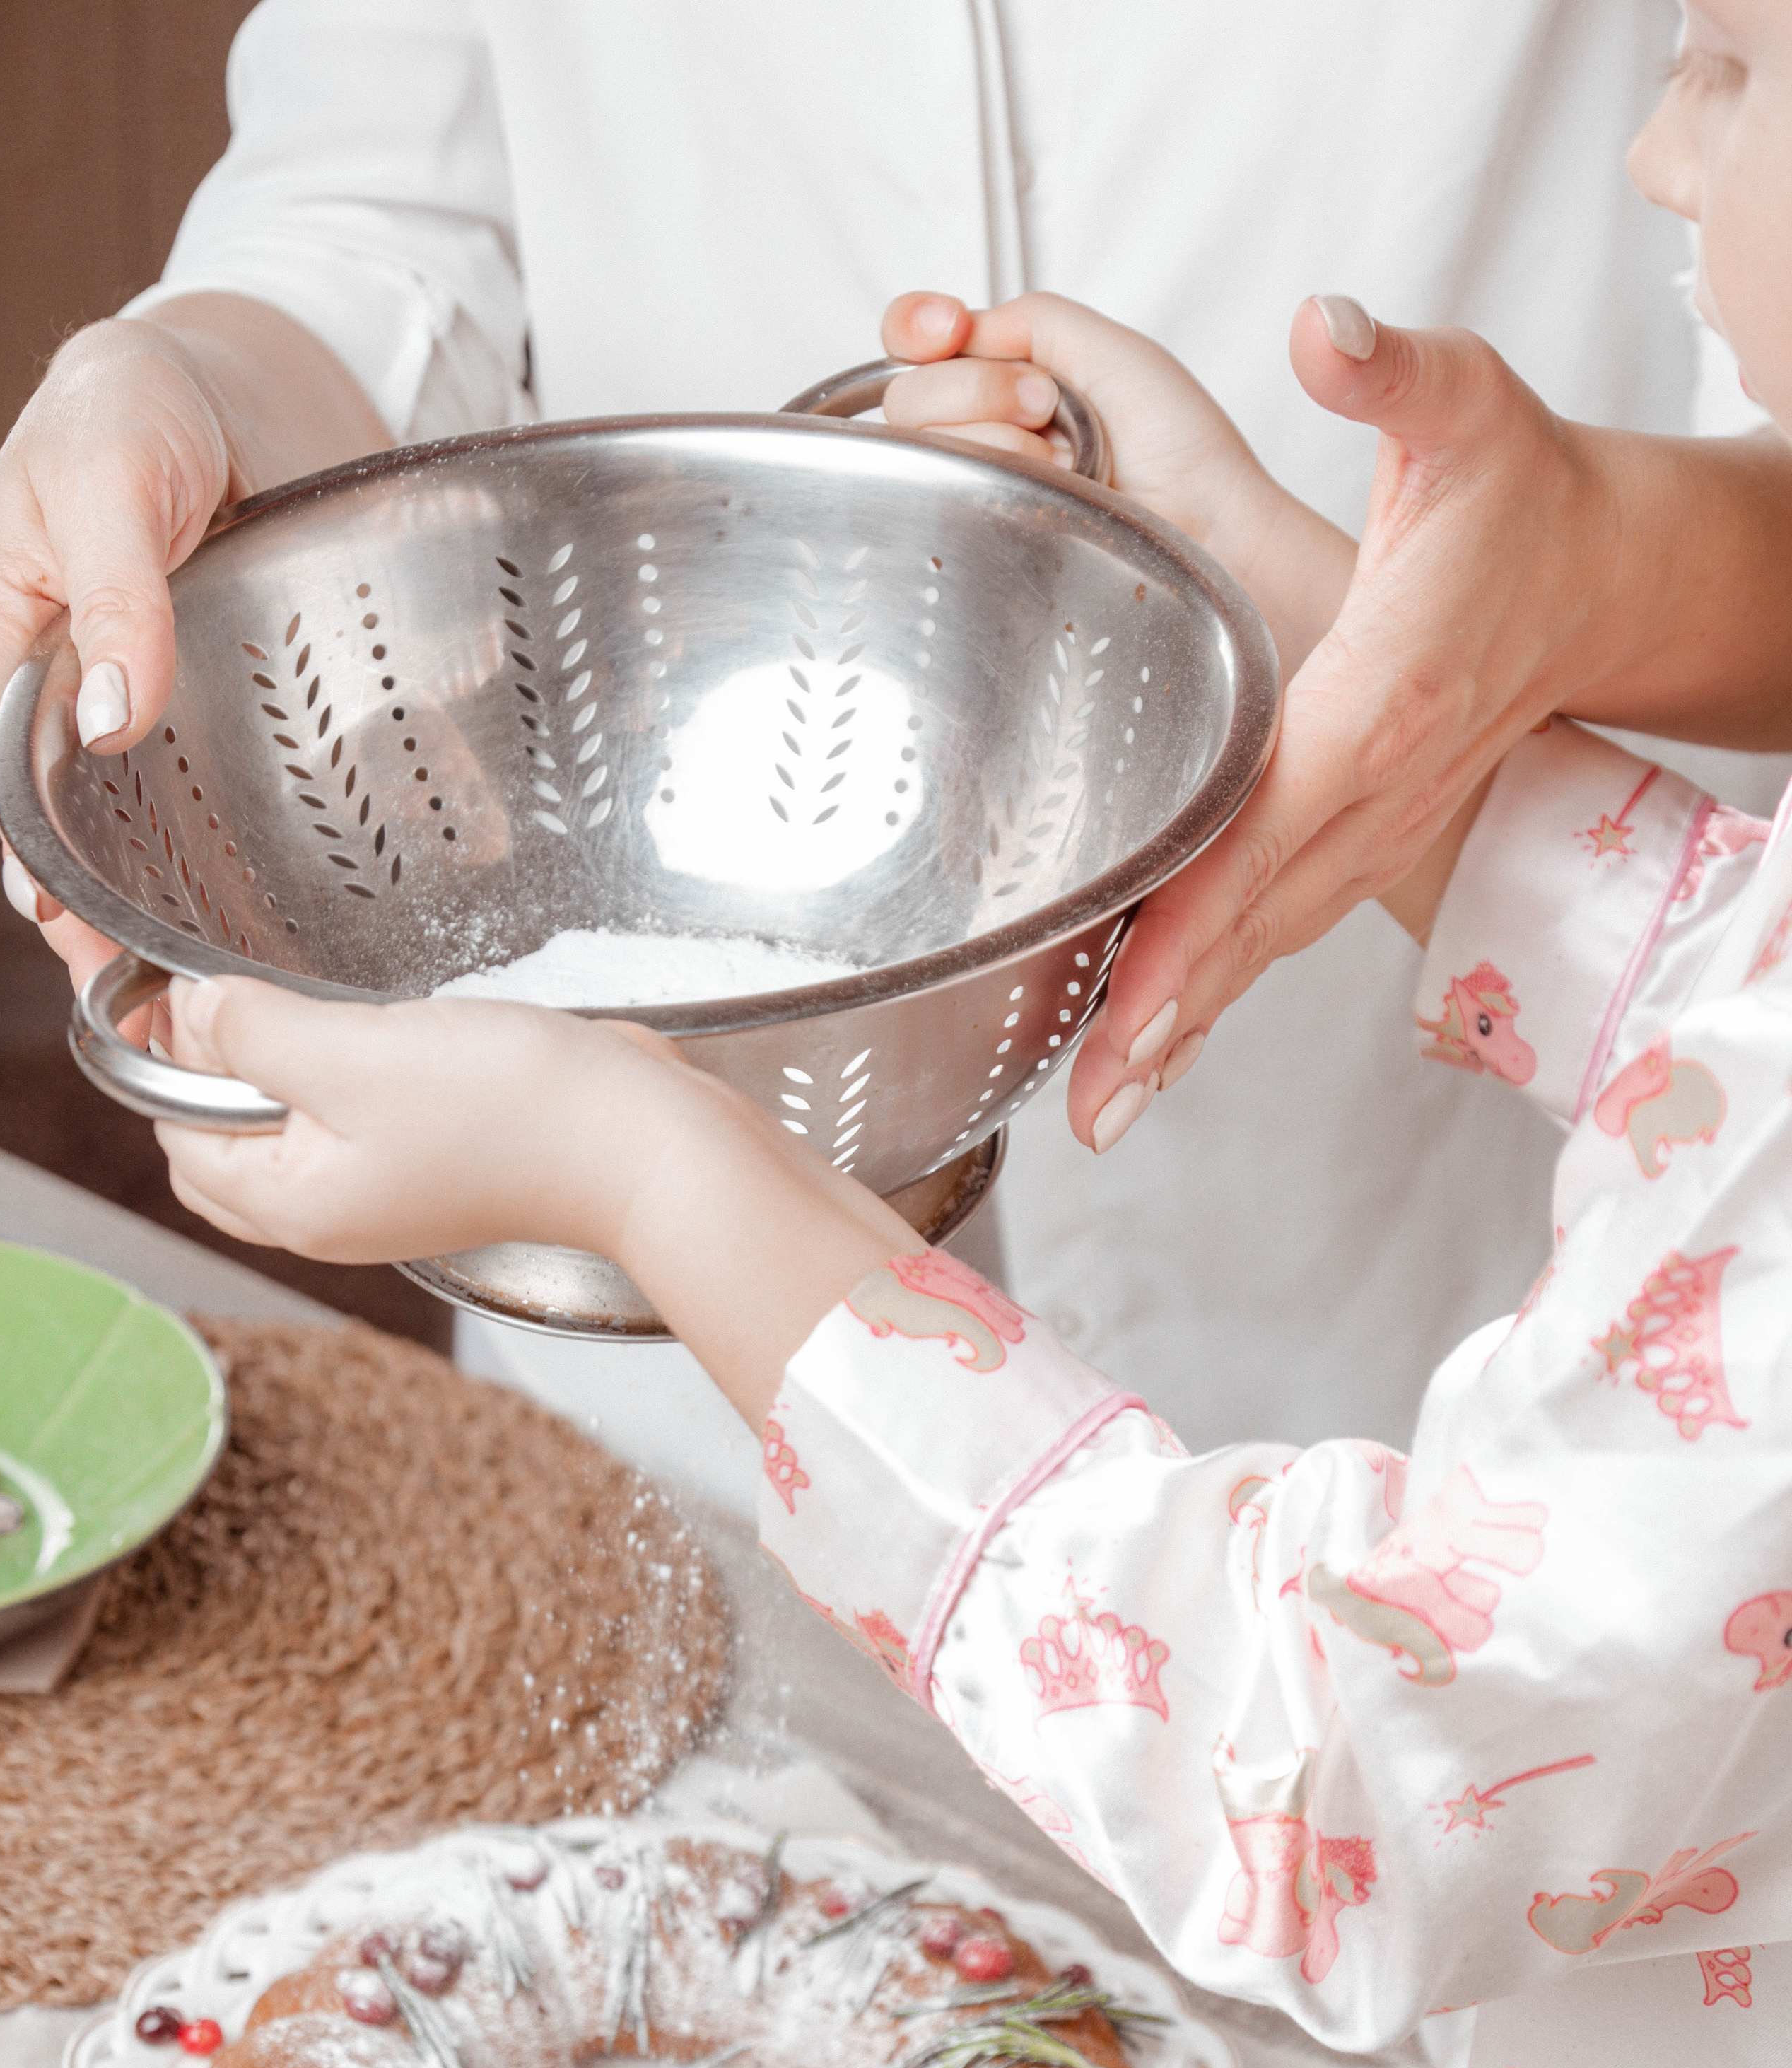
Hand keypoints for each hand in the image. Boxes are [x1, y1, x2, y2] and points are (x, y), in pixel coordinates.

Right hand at [0, 297, 388, 1005]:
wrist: (246, 365)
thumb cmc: (134, 403)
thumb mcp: (101, 480)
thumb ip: (111, 594)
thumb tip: (112, 716)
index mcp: (30, 654)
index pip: (23, 786)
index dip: (48, 870)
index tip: (76, 939)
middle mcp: (114, 696)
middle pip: (111, 829)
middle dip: (131, 917)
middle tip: (169, 997)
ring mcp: (199, 705)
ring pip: (206, 820)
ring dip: (227, 897)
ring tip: (256, 981)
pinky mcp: (284, 698)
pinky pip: (311, 766)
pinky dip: (343, 816)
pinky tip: (380, 875)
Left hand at [155, 981, 678, 1264]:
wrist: (639, 1142)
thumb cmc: (513, 1114)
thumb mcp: (354, 1054)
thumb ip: (253, 1033)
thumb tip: (192, 1014)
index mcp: (294, 1206)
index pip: (176, 1134)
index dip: (170, 1056)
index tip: (186, 984)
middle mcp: (333, 1212)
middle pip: (223, 1142)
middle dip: (214, 1069)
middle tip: (241, 995)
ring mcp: (387, 1190)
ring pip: (289, 1124)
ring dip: (283, 1064)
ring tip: (318, 1012)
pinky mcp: (434, 1160)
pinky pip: (352, 1116)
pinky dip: (342, 1071)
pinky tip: (379, 1032)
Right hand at [880, 290, 1353, 675]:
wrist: (1212, 527)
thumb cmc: (1183, 447)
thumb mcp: (1110, 348)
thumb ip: (1027, 318)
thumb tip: (958, 331)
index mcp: (1007, 378)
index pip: (914, 343)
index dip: (915, 328)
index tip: (948, 327)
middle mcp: (984, 434)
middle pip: (909, 396)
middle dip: (981, 389)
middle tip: (1049, 410)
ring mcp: (982, 491)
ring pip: (923, 446)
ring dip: (1000, 437)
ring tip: (1066, 460)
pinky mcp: (985, 546)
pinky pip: (944, 504)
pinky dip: (1001, 480)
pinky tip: (1052, 490)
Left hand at [1064, 299, 1663, 1143]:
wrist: (1602, 576)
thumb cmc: (1523, 496)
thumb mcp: (1468, 409)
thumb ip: (1394, 374)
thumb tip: (1329, 330)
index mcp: (1380, 704)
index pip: (1265, 830)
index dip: (1193, 923)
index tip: (1129, 1004)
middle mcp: (1375, 791)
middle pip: (1250, 923)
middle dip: (1168, 1021)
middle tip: (1090, 1111)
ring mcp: (1374, 829)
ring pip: (1263, 945)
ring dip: (1184, 1031)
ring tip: (1101, 1110)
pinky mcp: (1363, 838)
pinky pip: (1275, 929)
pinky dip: (1214, 994)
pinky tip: (1150, 1048)